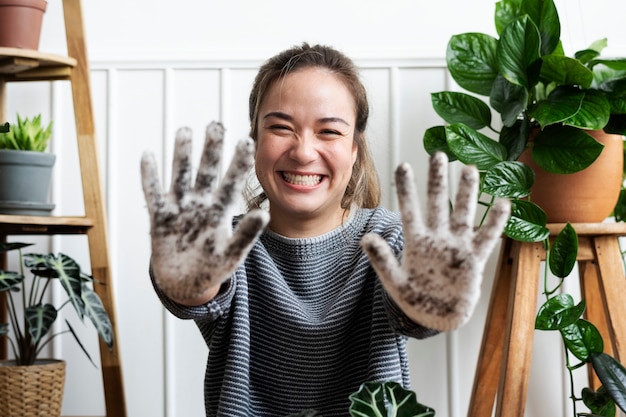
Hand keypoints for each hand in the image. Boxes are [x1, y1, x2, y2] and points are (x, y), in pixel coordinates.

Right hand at [141, 122, 268, 302]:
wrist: (185, 285)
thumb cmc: (212, 269)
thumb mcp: (232, 254)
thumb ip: (247, 235)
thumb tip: (264, 214)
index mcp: (220, 212)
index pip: (231, 182)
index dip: (238, 162)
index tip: (246, 140)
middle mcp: (201, 204)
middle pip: (206, 172)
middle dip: (210, 149)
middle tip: (216, 125)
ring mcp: (180, 209)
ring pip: (180, 176)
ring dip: (181, 155)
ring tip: (185, 131)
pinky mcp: (160, 218)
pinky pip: (153, 194)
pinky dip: (149, 177)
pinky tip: (148, 156)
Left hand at [361, 152, 509, 330]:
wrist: (436, 319)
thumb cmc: (414, 300)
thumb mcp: (394, 281)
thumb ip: (382, 260)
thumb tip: (365, 237)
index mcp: (416, 242)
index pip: (410, 209)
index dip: (406, 189)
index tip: (403, 166)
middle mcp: (437, 239)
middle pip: (438, 203)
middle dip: (437, 180)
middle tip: (438, 155)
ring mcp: (456, 247)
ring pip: (463, 214)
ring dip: (467, 193)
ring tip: (469, 169)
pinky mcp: (474, 260)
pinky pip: (486, 238)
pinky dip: (495, 222)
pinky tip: (503, 202)